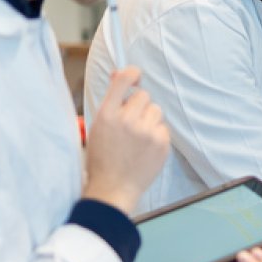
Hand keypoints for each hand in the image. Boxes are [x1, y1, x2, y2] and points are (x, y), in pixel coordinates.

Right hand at [83, 67, 168, 213]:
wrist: (113, 188)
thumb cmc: (102, 159)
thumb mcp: (98, 127)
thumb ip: (111, 102)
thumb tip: (121, 74)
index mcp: (107, 114)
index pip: (123, 80)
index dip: (132, 73)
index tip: (135, 76)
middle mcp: (127, 120)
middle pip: (144, 96)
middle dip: (139, 106)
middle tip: (132, 122)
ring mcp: (146, 132)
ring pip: (156, 111)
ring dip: (149, 120)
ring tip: (138, 138)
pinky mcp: (161, 143)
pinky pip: (163, 128)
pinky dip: (156, 135)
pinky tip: (145, 149)